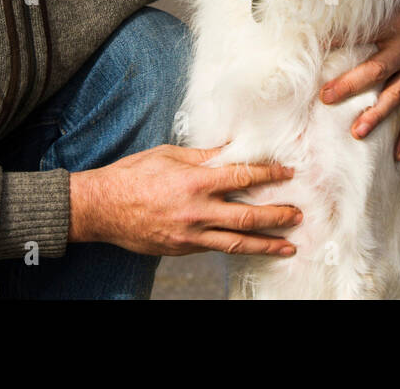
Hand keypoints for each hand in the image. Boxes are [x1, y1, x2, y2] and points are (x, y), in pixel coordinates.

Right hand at [69, 144, 301, 256]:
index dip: (269, 174)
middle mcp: (196, 211)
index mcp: (195, 181)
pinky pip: (215, 248)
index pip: (242, 177)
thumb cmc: (132, 175)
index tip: (288, 174)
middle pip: (248, 216)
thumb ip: (202, 156)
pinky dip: (236, 247)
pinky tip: (250, 246)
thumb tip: (230, 149)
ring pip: (236, 242)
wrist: (100, 208)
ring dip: (266, 244)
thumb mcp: (168, 155)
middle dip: (277, 216)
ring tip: (288, 245)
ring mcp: (190, 235)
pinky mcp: (182, 249)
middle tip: (298, 215)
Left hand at [319, 0, 399, 160]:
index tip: (311, 50)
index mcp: (397, 21)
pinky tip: (399, 153)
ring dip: (377, 115)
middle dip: (350, 85)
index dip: (335, 41)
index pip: (360, 33)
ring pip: (397, 95)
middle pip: (376, 70)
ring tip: (357, 132)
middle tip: (325, 97)